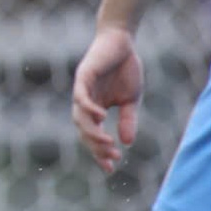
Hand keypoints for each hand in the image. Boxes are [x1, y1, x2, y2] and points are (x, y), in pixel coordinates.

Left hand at [72, 24, 143, 172]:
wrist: (122, 42)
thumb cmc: (125, 69)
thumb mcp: (130, 100)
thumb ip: (127, 120)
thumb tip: (127, 142)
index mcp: (95, 109)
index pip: (93, 135)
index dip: (100, 152)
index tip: (111, 168)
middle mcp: (85, 102)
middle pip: (84, 130)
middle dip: (97, 146)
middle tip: (112, 156)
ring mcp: (82, 90)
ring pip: (80, 117)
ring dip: (92, 132)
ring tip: (106, 142)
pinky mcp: (83, 76)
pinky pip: (81, 96)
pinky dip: (89, 108)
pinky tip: (101, 117)